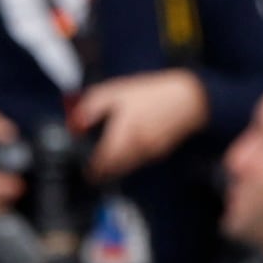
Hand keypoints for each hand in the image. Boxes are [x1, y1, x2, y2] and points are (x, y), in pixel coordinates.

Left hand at [71, 66, 212, 179]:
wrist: (187, 98)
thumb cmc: (151, 93)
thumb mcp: (115, 92)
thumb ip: (91, 107)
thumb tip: (75, 124)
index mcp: (123, 132)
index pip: (102, 162)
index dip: (92, 170)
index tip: (87, 171)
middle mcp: (136, 147)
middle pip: (113, 169)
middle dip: (103, 169)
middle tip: (95, 166)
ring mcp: (149, 152)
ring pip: (126, 166)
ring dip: (116, 164)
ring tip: (110, 155)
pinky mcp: (158, 153)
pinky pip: (139, 160)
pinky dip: (131, 156)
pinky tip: (130, 143)